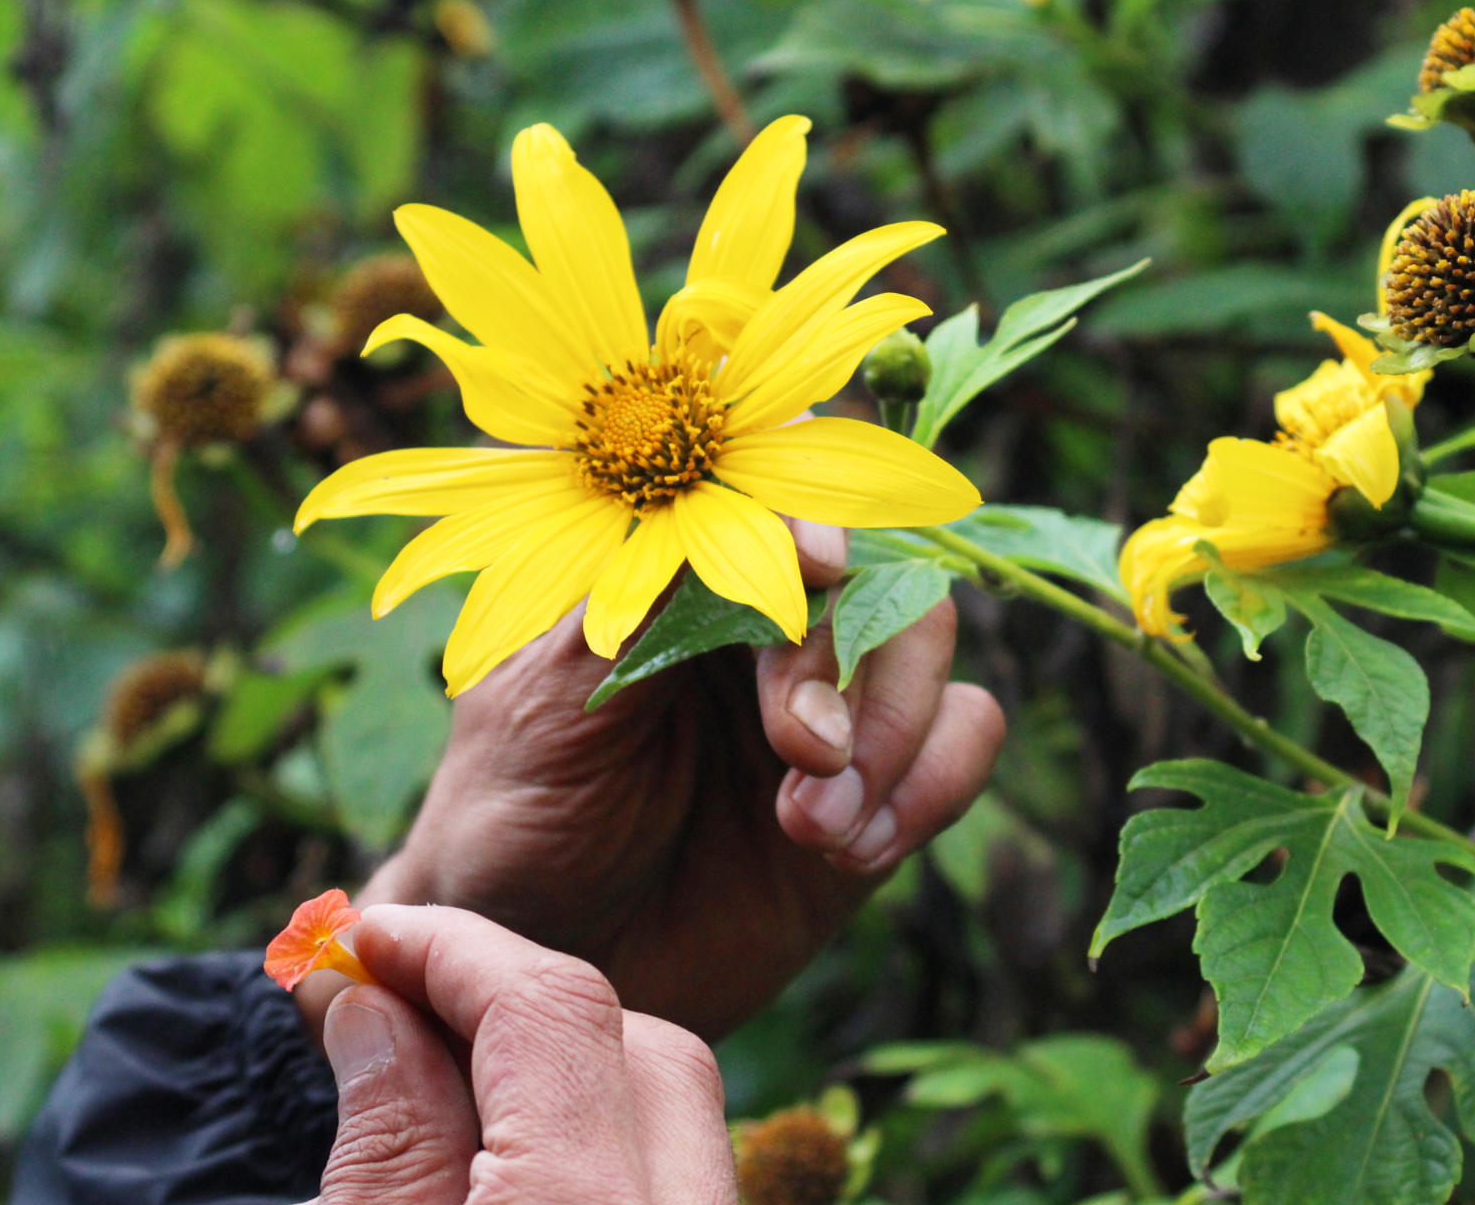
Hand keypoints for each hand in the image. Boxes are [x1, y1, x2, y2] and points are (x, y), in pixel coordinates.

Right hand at [313, 904, 734, 1203]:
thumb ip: (386, 1142)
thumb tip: (373, 1013)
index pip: (552, 1009)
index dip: (452, 950)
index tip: (368, 941)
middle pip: (651, 1053)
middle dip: (527, 1007)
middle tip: (405, 1007)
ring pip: (681, 1124)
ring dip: (574, 1080)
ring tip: (450, 1082)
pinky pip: (679, 1188)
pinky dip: (609, 1152)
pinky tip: (514, 1159)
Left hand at [346, 521, 1004, 1037]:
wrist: (545, 970)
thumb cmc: (513, 824)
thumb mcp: (540, 708)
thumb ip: (630, 611)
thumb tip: (701, 523)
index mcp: (678, 578)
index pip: (769, 504)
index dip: (809, 516)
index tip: (817, 566)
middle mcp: (763, 629)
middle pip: (871, 569)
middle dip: (849, 660)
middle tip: (803, 752)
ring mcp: (829, 707)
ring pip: (929, 650)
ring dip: (892, 732)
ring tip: (812, 828)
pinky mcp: (876, 791)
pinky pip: (961, 742)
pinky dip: (931, 785)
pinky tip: (848, 851)